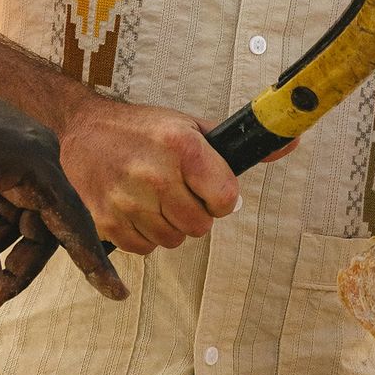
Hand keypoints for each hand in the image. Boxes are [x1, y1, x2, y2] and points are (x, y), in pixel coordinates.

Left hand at [0, 33, 126, 311]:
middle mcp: (39, 156)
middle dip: (13, 265)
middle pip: (44, 226)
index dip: (94, 262)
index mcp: (36, 161)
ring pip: (19, 215)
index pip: (74, 222)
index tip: (117, 294)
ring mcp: (22, 154)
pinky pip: (2, 200)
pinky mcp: (4, 155)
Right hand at [59, 94, 240, 255]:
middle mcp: (155, 174)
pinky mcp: (107, 219)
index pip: (225, 200)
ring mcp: (128, 200)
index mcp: (182, 147)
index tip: (211, 192)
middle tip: (180, 193)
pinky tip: (139, 209)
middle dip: (196, 213)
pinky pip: (145, 248)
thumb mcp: (189, 126)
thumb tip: (290, 142)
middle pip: (199, 227)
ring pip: (173, 240)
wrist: (84, 129)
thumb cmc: (142, 128)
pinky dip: (146, 235)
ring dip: (170, 225)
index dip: (222, 200)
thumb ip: (235, 144)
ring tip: (157, 199)